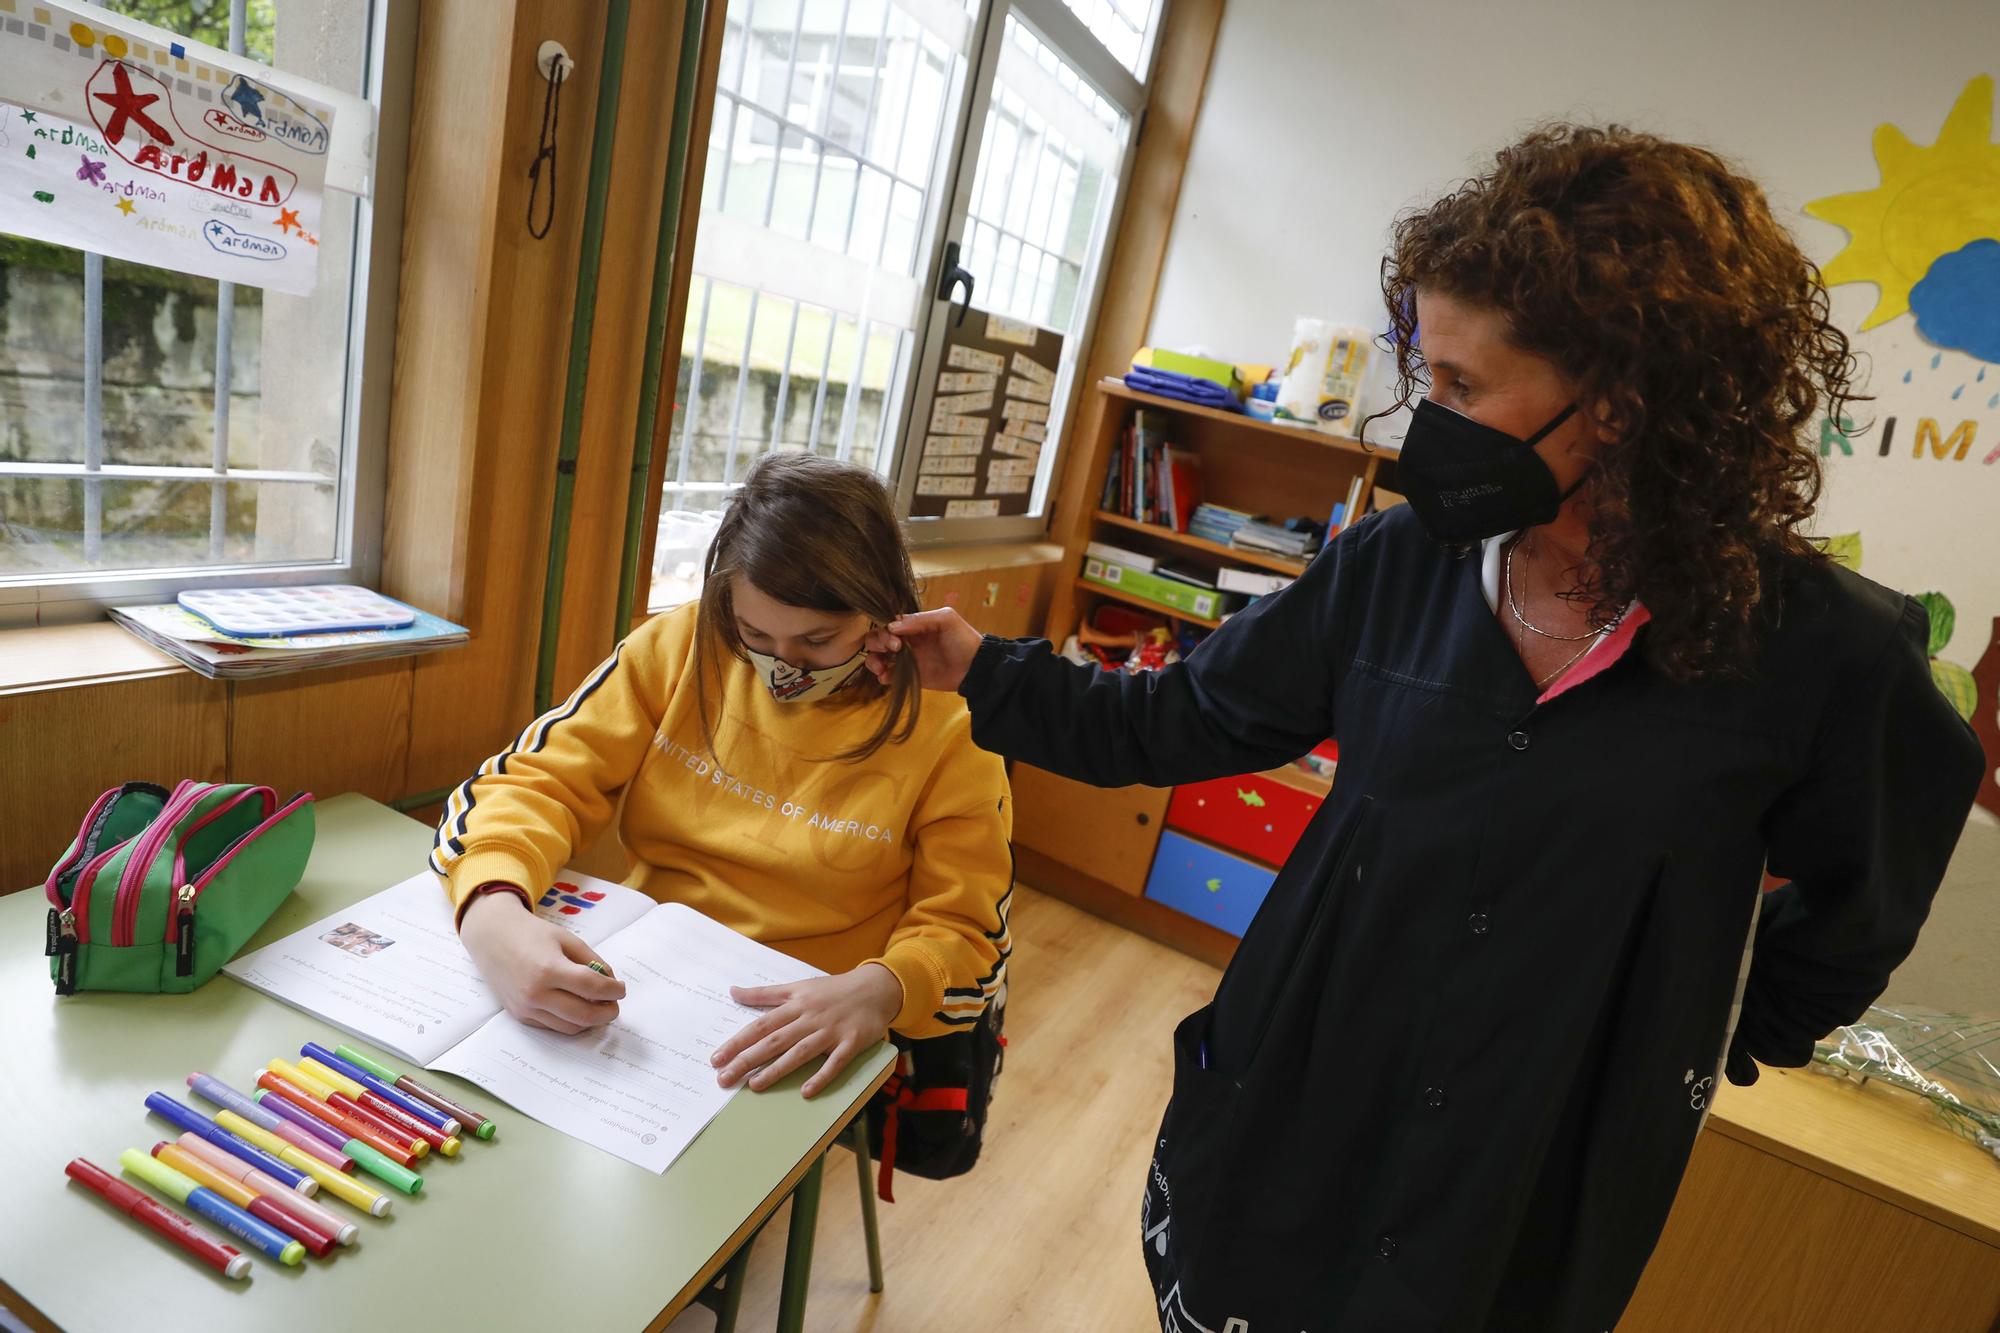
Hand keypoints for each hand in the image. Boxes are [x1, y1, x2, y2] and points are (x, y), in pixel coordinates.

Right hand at [459, 889, 625, 1033]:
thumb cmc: (531, 934)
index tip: (621, 988)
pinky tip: (578, 1009)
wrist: (492, 937)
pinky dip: (570, 1021)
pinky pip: (552, 1026)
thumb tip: (610, 982)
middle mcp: (536, 993)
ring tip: (599, 1008)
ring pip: (570, 1026)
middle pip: (584, 1015)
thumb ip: (591, 960)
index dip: (613, 990)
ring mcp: (526, 1008)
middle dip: (607, 1013)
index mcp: (549, 969)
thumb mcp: (566, 938)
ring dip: (590, 1021)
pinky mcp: (520, 1016)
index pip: (592, 988)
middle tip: (615, 1005)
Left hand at [712, 963, 901, 1097]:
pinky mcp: (851, 1042)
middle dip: (748, 1059)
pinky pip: (835, 1062)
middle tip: (725, 1078)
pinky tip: (807, 1091)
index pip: (760, 1025)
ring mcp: (831, 1031)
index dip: (737, 1042)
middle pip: (774, 1040)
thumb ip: (765, 994)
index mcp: (795, 1004)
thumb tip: (733, 991)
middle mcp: (810, 1017)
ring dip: (777, 1069)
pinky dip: (821, 1076)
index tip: (716, 1059)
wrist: (875, 987)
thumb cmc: (833, 990)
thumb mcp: (798, 986)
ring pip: (800, 1052)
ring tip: (754, 1085)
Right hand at [865, 608, 983, 691]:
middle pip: (878, 639)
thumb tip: (891, 627)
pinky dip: (882, 676)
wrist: (976, 668)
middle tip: (891, 650)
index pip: (888, 624)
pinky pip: (889, 676)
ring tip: (879, 667)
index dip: (885, 631)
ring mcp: (907, 660)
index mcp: (913, 626)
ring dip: (873, 660)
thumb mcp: (945, 619)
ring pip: (879, 657)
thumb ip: (919, 619)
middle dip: (876, 643)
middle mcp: (906, 641)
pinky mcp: (910, 677)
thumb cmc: (963, 639)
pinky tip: (887, 676)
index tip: (895, 640)